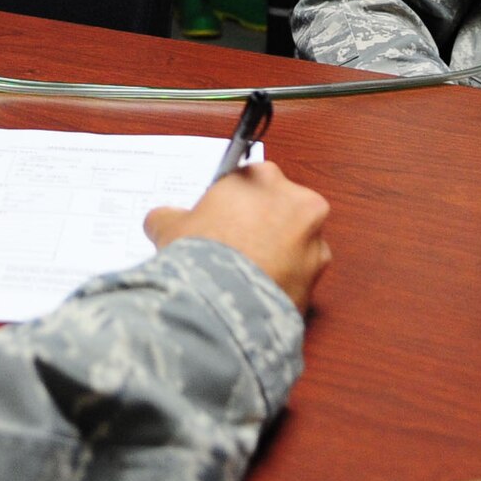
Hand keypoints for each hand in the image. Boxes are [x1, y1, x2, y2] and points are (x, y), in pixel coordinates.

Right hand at [143, 162, 330, 311]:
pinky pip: (300, 277)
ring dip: (277, 256)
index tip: (220, 221)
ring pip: (296, 244)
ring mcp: (314, 241)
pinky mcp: (320, 278)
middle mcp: (297, 201)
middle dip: (261, 226)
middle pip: (280, 208)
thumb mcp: (170, 227)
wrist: (223, 303)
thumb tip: (161, 221)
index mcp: (262, 177)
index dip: (232, 204)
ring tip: (245, 276)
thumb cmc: (201, 253)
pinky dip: (283, 284)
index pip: (249, 182)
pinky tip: (257, 294)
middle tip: (233, 248)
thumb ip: (168, 216)